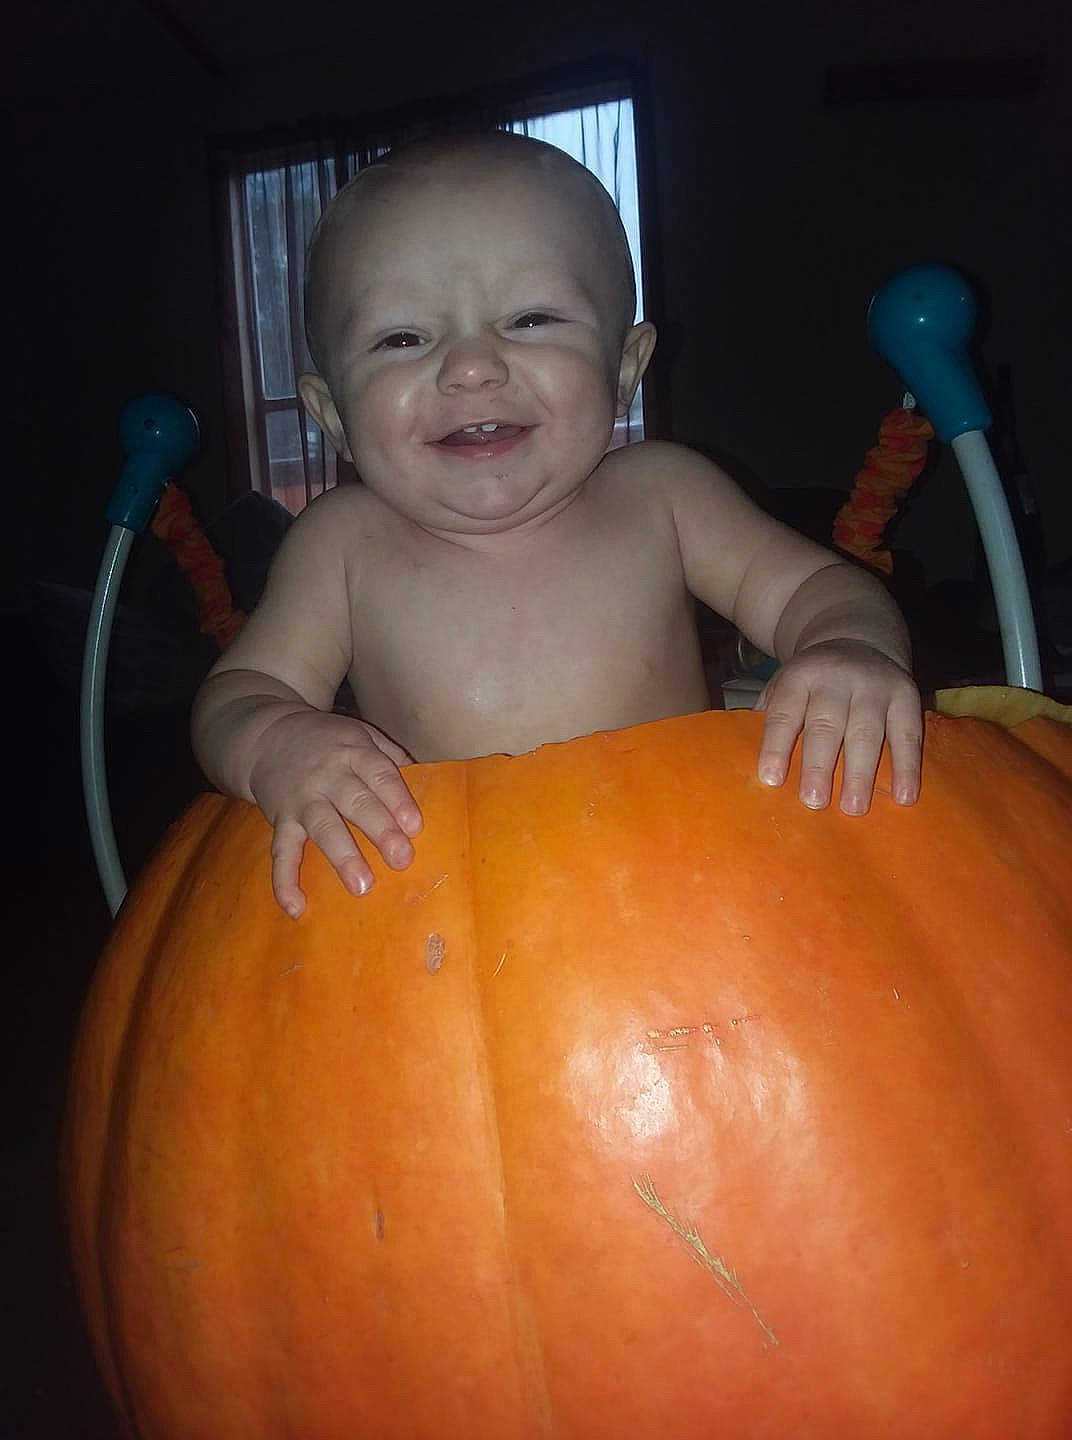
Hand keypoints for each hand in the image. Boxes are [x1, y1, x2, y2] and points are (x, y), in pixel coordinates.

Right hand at [248, 710, 422, 916]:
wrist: (265, 735)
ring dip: (342, 856)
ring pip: (322, 827)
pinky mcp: (280, 820)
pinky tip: (296, 907)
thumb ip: (390, 756)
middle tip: (402, 858)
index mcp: (353, 752)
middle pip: (356, 802)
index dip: (397, 799)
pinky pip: (280, 851)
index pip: (379, 774)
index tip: (415, 825)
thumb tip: (429, 779)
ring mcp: (301, 799)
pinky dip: (284, 880)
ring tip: (362, 885)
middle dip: (379, 830)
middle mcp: (327, 776)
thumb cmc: (327, 741)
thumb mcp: (360, 734)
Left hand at [754, 639, 921, 814]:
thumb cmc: (812, 683)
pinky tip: (904, 797)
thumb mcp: (785, 686)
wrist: (858, 639)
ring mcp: (874, 686)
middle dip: (819, 764)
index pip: (784, 712)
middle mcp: (836, 679)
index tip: (771, 780)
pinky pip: (908, 733)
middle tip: (814, 802)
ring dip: (860, 772)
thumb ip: (773, 719)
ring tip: (854, 808)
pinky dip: (907, 766)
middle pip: (826, 723)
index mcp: (799, 678)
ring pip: (867, 731)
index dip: (776, 745)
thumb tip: (758, 771)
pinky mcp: (906, 695)